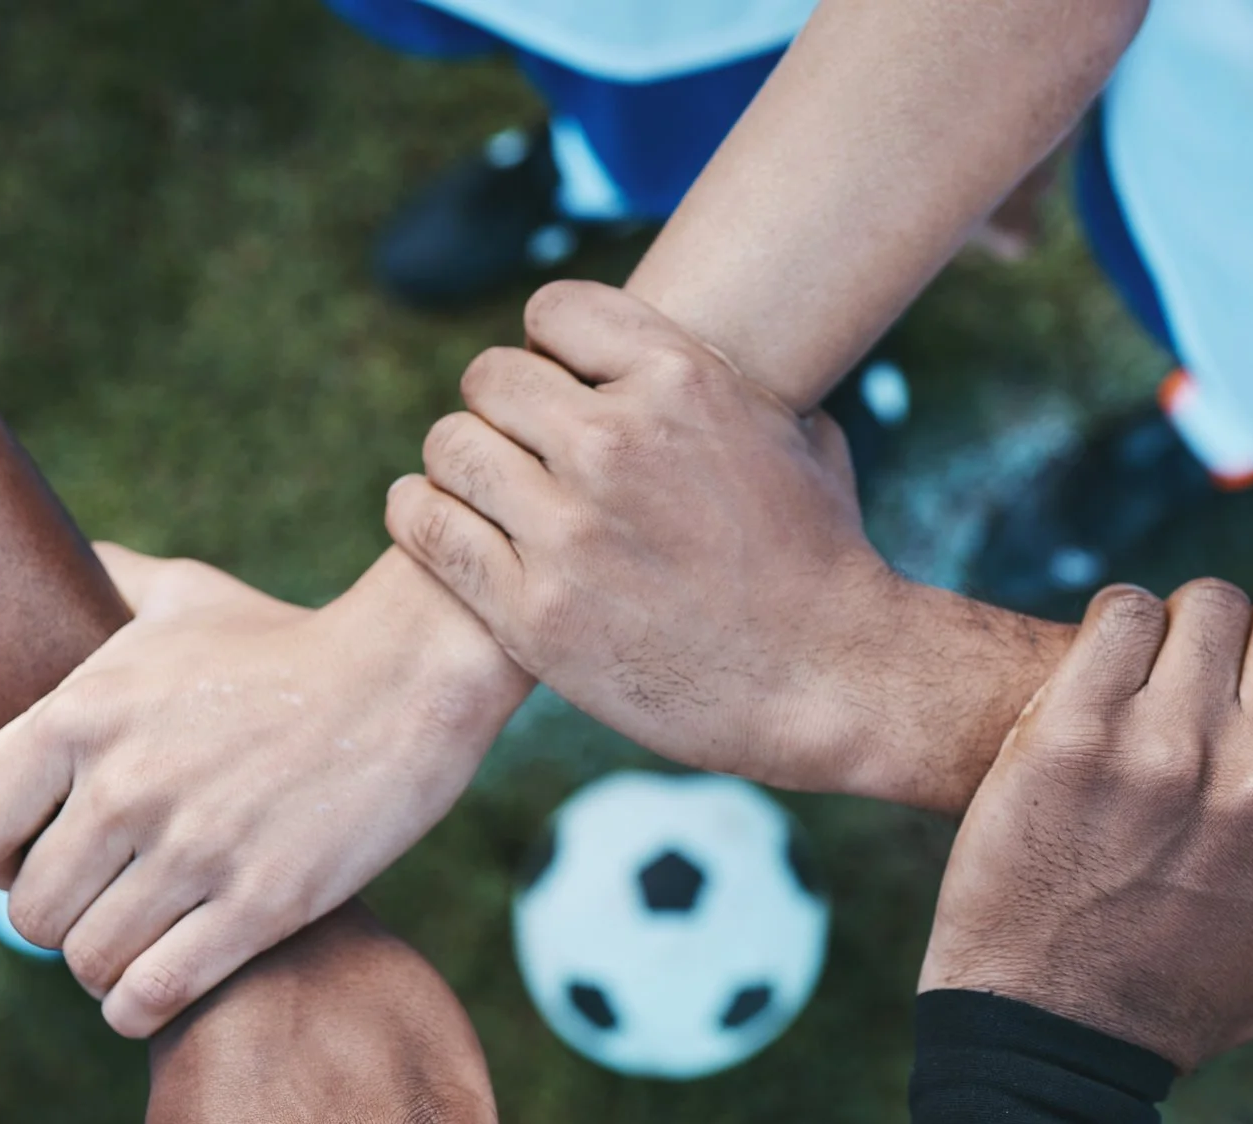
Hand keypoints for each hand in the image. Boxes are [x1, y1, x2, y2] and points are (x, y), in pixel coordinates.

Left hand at [0, 542, 532, 1036]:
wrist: (411, 675)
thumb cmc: (292, 641)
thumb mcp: (186, 595)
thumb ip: (109, 581)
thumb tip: (68, 561)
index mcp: (83, 713)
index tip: (40, 859)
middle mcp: (124, 784)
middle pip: (32, 913)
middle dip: (62, 922)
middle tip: (106, 907)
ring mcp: (194, 849)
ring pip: (91, 960)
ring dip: (108, 967)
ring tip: (140, 946)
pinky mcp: (262, 903)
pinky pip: (154, 993)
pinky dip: (141, 1007)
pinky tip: (156, 991)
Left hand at [386, 281, 1057, 813]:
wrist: (828, 681)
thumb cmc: (821, 557)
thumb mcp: (793, 433)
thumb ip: (724, 380)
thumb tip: (693, 336)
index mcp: (681, 380)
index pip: (552, 313)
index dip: (549, 349)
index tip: (557, 386)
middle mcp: (615, 443)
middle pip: (488, 379)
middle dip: (500, 410)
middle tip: (517, 451)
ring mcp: (568, 532)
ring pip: (450, 450)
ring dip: (459, 466)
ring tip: (482, 492)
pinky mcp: (533, 613)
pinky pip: (430, 531)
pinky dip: (424, 518)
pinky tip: (441, 522)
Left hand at [923, 584, 1252, 1067]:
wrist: (1045, 1040)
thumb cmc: (1169, 1010)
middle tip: (1214, 672)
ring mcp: (1168, 751)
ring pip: (1207, 608)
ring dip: (1183, 626)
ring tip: (1154, 667)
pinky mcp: (1073, 732)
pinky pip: (1119, 613)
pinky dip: (1116, 622)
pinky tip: (1103, 660)